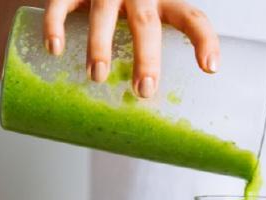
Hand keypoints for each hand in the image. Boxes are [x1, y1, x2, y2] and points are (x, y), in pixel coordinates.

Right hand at [43, 0, 219, 96]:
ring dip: (100, 46)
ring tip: (97, 77)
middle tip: (143, 90)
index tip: (211, 69)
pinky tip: (54, 49)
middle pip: (146, 23)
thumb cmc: (128, 17)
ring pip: (103, 13)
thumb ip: (155, 58)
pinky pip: (61, 2)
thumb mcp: (149, 27)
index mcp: (165, 3)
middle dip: (146, 58)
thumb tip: (155, 122)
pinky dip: (55, 25)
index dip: (205, 41)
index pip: (192, 17)